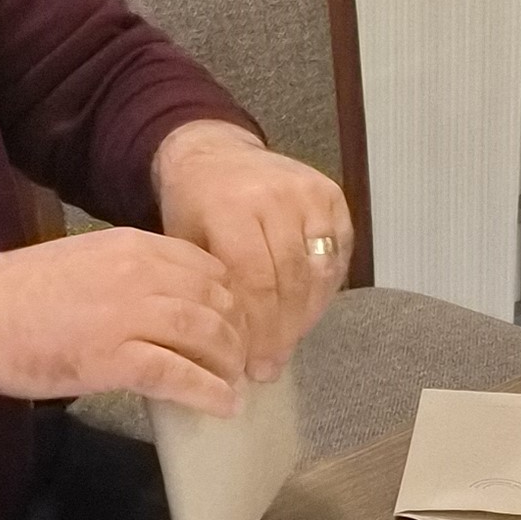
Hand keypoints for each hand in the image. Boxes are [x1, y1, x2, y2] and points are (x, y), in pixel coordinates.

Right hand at [0, 225, 250, 430]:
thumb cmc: (14, 296)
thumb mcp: (81, 263)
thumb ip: (126, 274)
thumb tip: (165, 300)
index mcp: (132, 246)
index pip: (208, 267)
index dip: (232, 299)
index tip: (238, 323)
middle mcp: (138, 273)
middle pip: (218, 300)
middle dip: (239, 332)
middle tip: (244, 359)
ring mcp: (127, 315)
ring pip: (207, 335)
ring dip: (230, 363)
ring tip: (236, 382)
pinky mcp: (113, 358)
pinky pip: (179, 374)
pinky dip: (209, 391)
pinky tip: (222, 404)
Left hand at [154, 121, 352, 377]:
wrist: (215, 153)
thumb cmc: (193, 206)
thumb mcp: (184, 246)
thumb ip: (211, 293)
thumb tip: (229, 357)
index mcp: (231, 207)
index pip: (255, 283)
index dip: (258, 331)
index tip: (252, 367)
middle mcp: (276, 196)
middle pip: (290, 281)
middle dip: (282, 332)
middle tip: (270, 366)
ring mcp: (309, 194)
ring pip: (319, 272)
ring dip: (305, 317)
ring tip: (286, 345)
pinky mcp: (332, 195)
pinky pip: (336, 256)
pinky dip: (323, 291)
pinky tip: (304, 313)